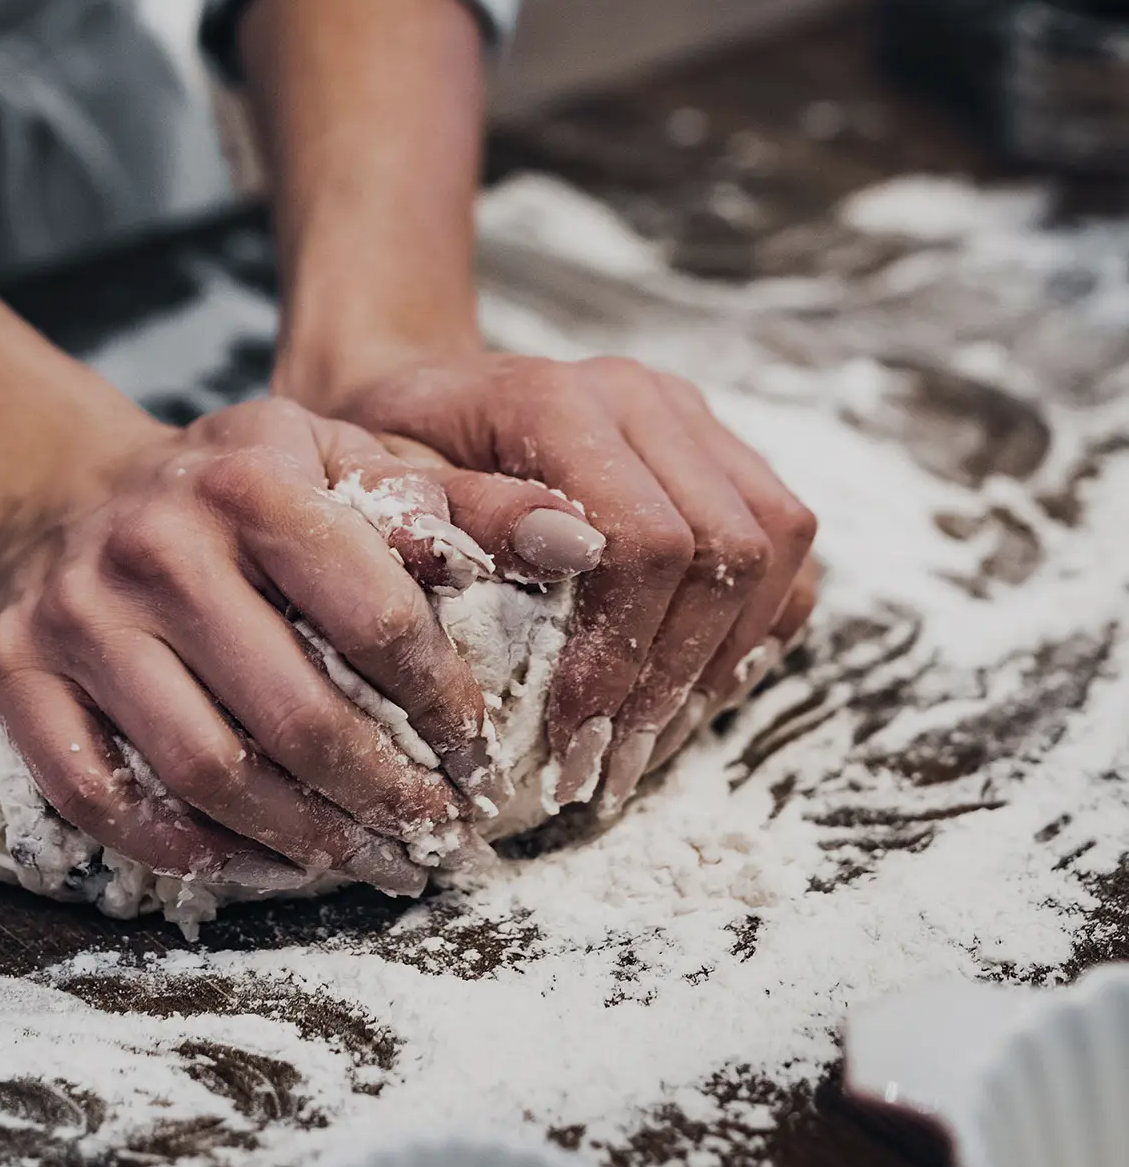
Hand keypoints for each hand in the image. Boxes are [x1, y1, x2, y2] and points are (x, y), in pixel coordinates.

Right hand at [0, 398, 525, 892]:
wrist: (67, 491)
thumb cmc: (233, 491)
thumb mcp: (340, 461)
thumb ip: (457, 502)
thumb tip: (581, 544)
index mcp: (251, 480)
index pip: (375, 615)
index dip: (444, 705)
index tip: (483, 757)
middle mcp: (155, 544)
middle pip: (293, 713)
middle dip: (383, 796)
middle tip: (435, 838)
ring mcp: (77, 615)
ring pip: (203, 768)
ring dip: (298, 839)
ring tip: (364, 862)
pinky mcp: (16, 674)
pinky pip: (100, 796)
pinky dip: (183, 848)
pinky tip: (250, 862)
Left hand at [306, 354, 817, 813]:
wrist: (417, 404)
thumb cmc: (386, 459)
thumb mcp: (382, 490)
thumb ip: (461, 518)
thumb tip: (563, 554)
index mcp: (557, 399)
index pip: (643, 538)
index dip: (620, 655)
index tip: (571, 740)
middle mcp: (644, 397)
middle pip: (724, 549)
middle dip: (671, 680)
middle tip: (609, 768)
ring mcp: (694, 420)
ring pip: (774, 548)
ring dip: (720, 665)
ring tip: (646, 746)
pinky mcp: (722, 452)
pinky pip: (785, 549)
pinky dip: (752, 632)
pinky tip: (686, 695)